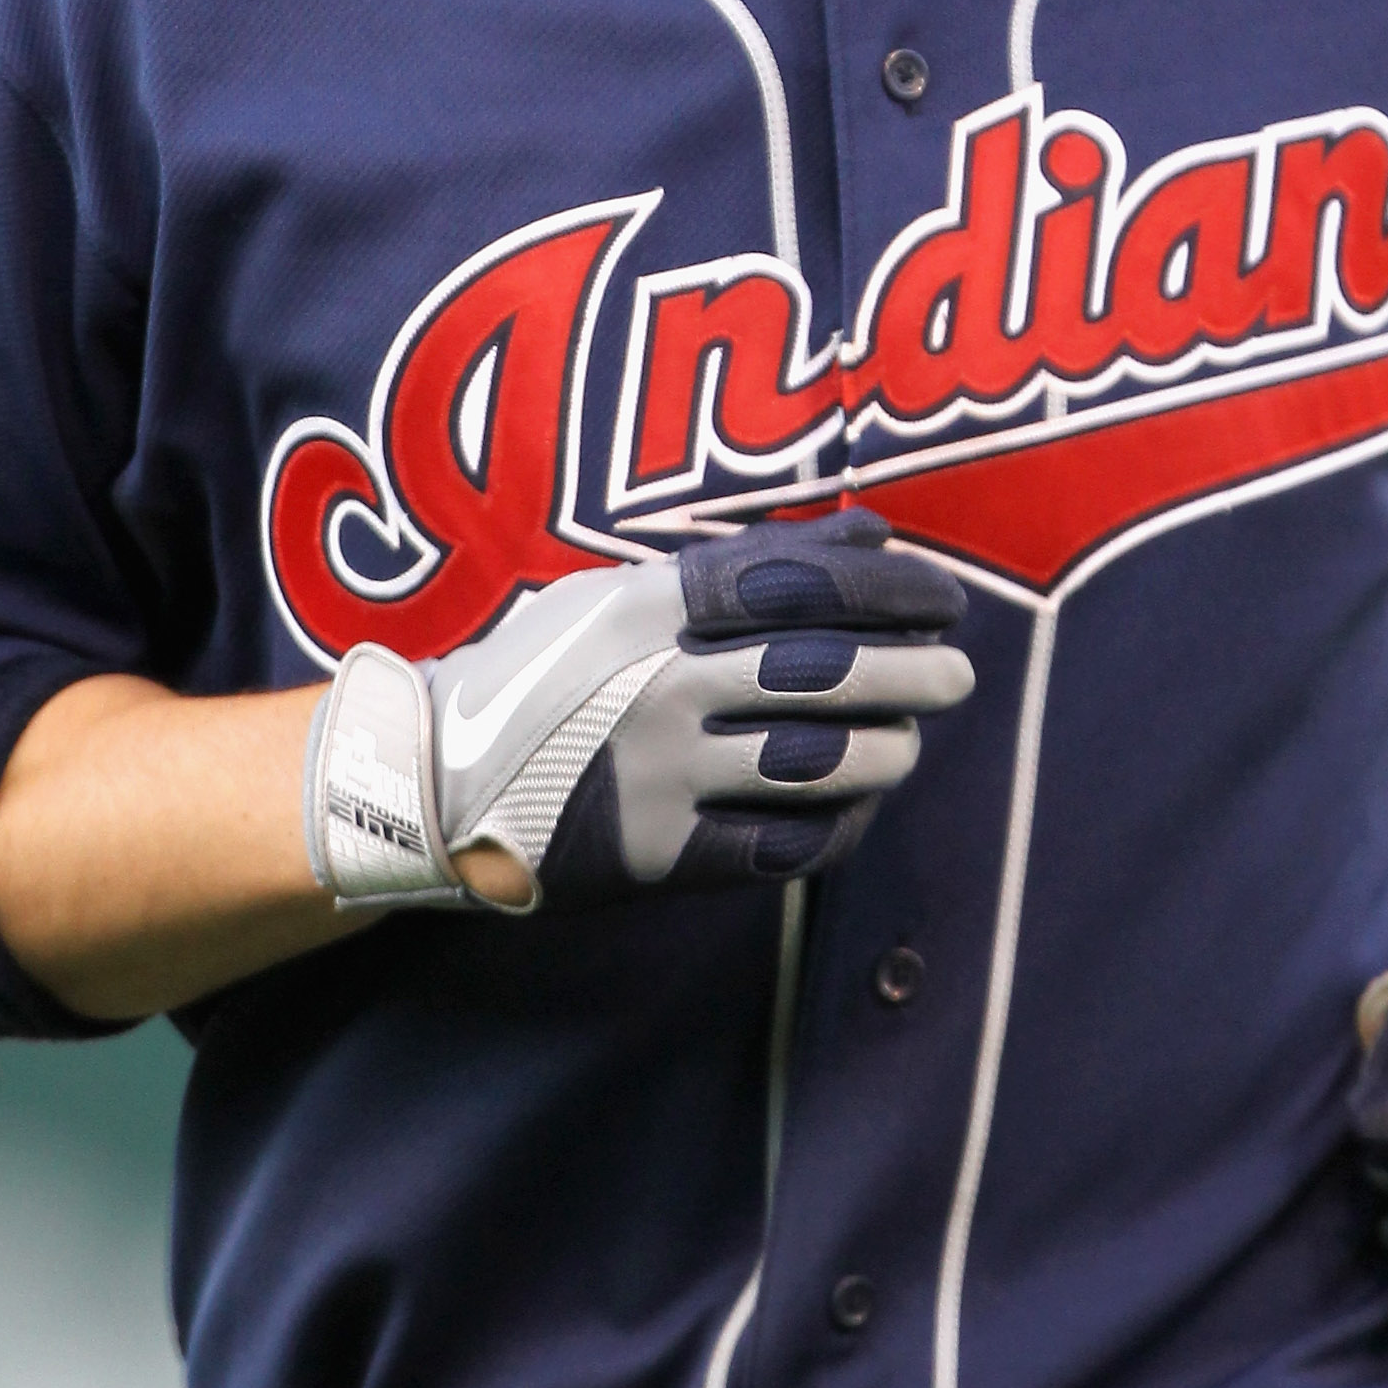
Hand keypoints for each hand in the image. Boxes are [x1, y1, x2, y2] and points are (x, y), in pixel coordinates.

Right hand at [305, 512, 974, 915]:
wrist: (429, 783)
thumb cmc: (540, 675)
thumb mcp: (620, 596)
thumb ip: (747, 564)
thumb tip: (873, 530)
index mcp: (647, 607)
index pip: (798, 584)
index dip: (889, 589)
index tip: (947, 598)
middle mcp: (660, 685)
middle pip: (824, 674)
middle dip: (912, 672)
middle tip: (958, 674)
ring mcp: (661, 775)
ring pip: (820, 763)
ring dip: (887, 750)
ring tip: (910, 740)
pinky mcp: (660, 857)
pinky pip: (782, 846)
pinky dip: (836, 827)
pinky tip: (855, 808)